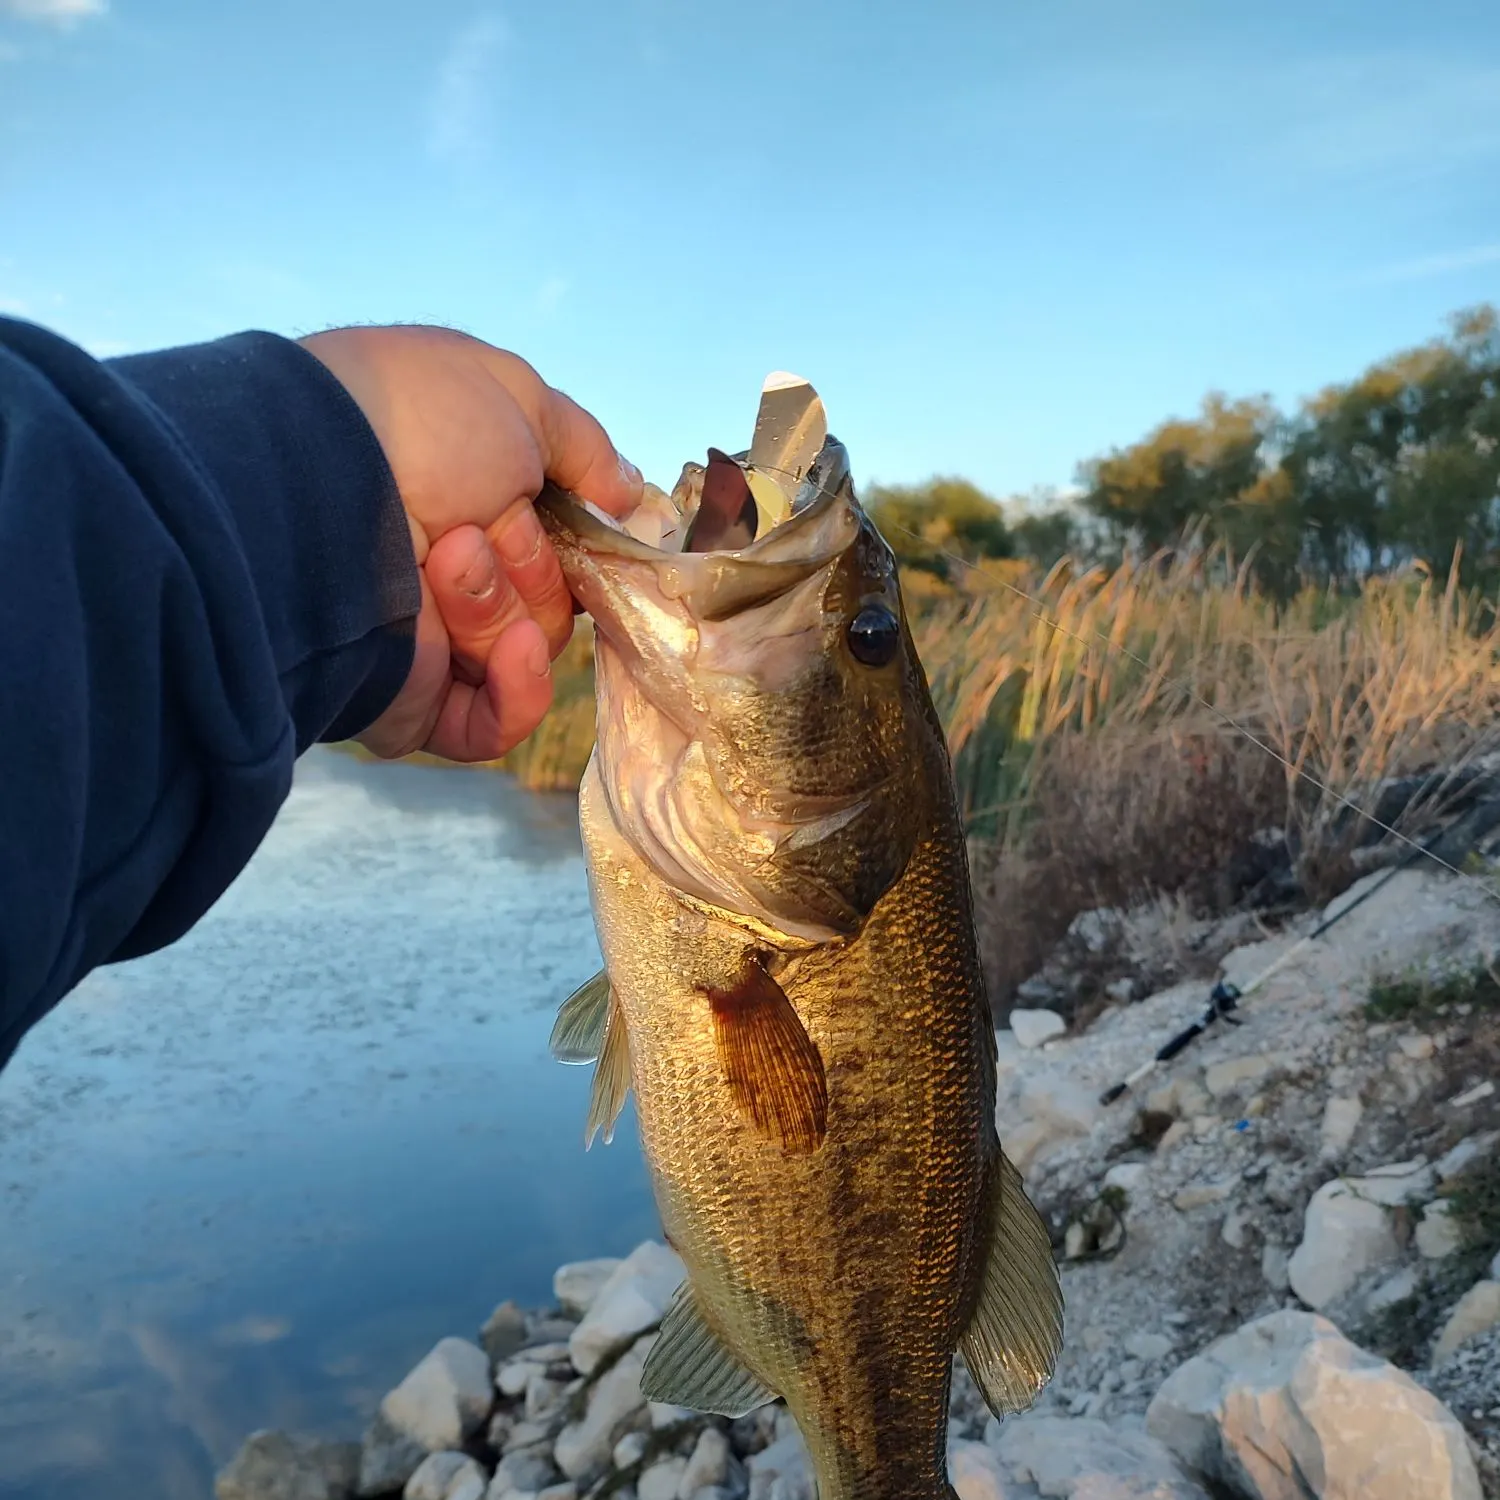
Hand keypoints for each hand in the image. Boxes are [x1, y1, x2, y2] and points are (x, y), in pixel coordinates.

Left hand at [300, 325, 640, 761]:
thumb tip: (630, 498)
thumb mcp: (518, 398)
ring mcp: (429, 644)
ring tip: (450, 556)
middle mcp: (445, 574)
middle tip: (479, 526)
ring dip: (503, 604)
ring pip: (525, 651)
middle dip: (531, 566)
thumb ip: (583, 448)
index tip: (588, 523)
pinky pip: (496, 724)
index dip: (576, 541)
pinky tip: (511, 649)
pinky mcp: (413, 705)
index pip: (553, 547)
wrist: (320, 483)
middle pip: (547, 603)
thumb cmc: (418, 420)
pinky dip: (518, 688)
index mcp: (465, 504)